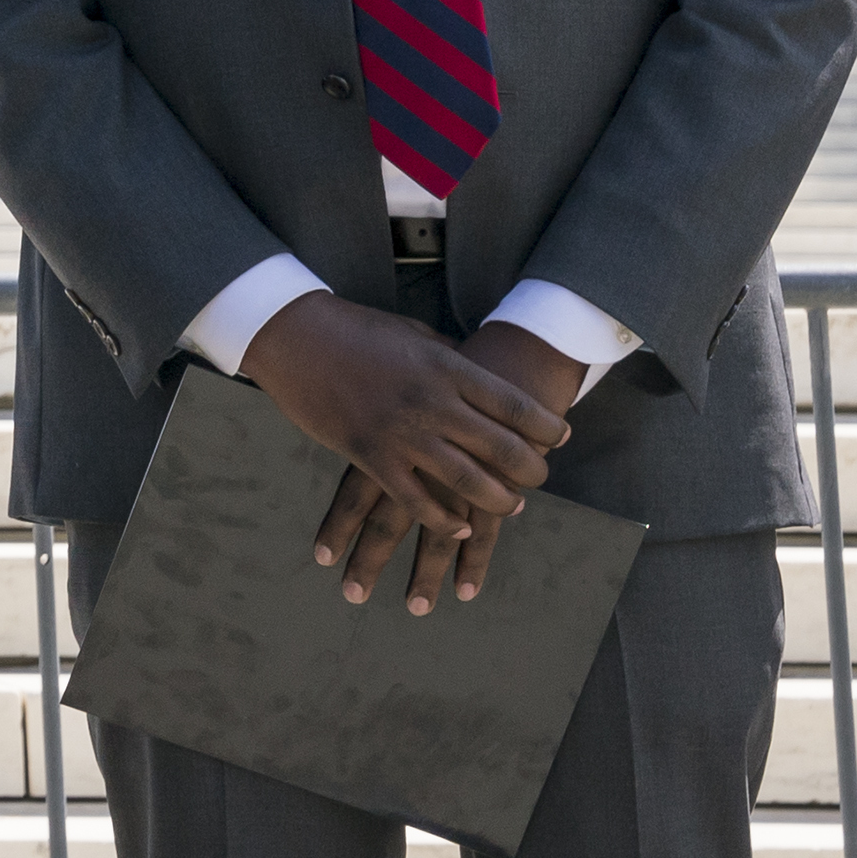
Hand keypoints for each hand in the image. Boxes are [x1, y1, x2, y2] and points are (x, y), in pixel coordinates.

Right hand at [240, 294, 575, 614]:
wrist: (294, 335)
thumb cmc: (356, 329)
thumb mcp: (415, 335)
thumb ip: (450, 362)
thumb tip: (479, 381)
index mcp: (448, 367)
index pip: (515, 405)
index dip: (546, 426)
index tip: (562, 437)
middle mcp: (433, 403)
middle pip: (502, 447)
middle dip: (531, 469)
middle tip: (540, 477)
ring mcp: (401, 433)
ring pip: (467, 481)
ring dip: (497, 500)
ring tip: (512, 506)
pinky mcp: (370, 456)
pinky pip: (416, 502)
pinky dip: (444, 521)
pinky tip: (460, 528)